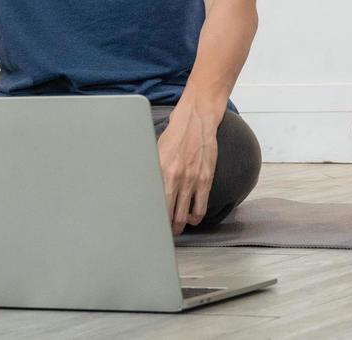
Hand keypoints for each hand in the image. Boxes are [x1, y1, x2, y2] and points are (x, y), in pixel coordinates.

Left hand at [157, 103, 218, 233]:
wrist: (196, 121)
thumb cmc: (175, 135)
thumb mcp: (156, 152)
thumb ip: (154, 172)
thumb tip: (145, 190)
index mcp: (160, 171)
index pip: (154, 204)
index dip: (151, 219)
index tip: (149, 224)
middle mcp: (176, 178)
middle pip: (168, 215)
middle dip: (165, 227)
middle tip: (162, 230)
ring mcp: (192, 181)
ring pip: (184, 217)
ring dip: (180, 226)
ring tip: (177, 227)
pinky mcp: (206, 180)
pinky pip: (201, 208)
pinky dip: (195, 218)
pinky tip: (191, 217)